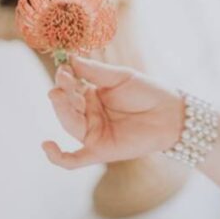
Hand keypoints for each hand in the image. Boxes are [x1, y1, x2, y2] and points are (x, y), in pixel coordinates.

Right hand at [42, 56, 183, 168]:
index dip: (65, 78)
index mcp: (90, 94)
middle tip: (62, 82)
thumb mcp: (122, 77)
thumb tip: (70, 58)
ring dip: (62, 111)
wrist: (172, 114)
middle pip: (67, 106)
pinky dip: (58, 157)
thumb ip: (96, 72)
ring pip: (69, 125)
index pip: (70, 86)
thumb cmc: (148, 92)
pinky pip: (73, 160)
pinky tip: (47, 146)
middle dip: (62, 94)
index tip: (64, 67)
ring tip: (58, 94)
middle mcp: (88, 114)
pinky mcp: (100, 151)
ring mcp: (92, 134)